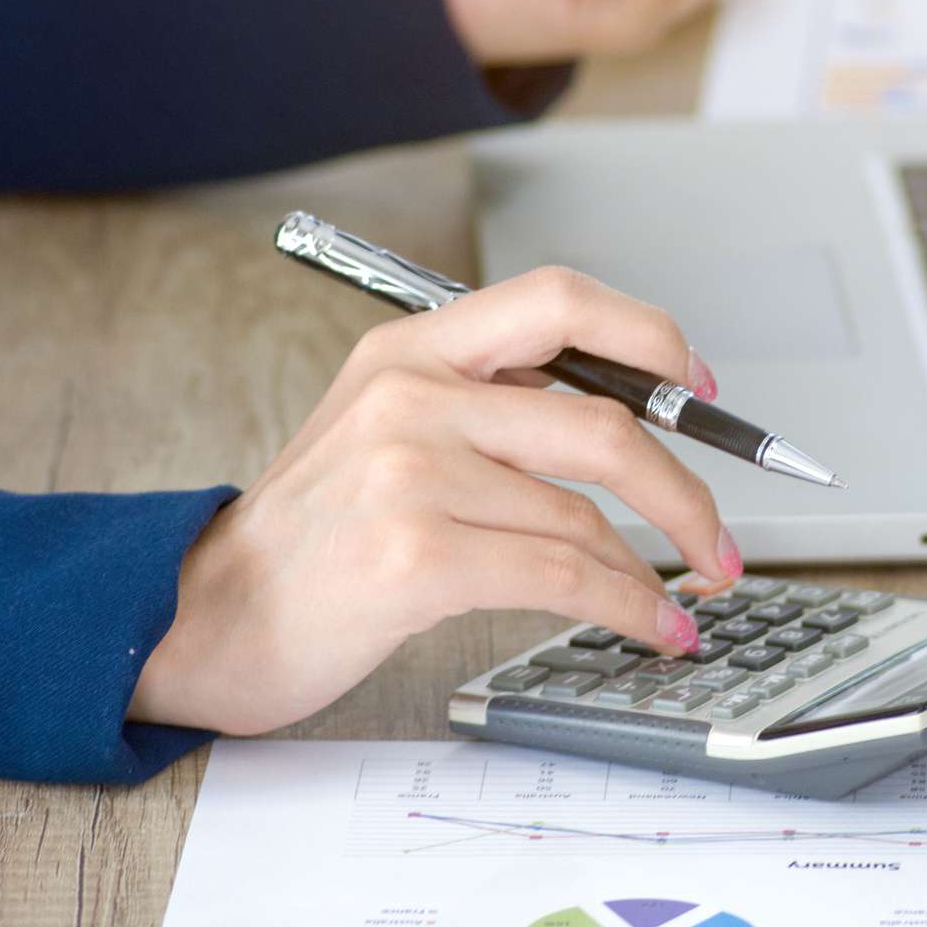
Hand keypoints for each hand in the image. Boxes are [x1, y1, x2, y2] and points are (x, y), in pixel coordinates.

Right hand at [128, 267, 737, 734]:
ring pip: (588, 514)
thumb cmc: (313, 537)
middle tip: (719, 532)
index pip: (561, 300)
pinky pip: (564, 576)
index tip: (701, 385)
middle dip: (684, 487)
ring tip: (683, 596)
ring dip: (656, 566)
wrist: (207, 618)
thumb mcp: (386, 431)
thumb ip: (489, 406)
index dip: (651, 337)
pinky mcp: (416, 555)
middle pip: (602, 420)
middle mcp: (412, 395)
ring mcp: (412, 473)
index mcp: (410, 348)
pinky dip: (628, 607)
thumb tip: (626, 416)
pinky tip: (652, 626)